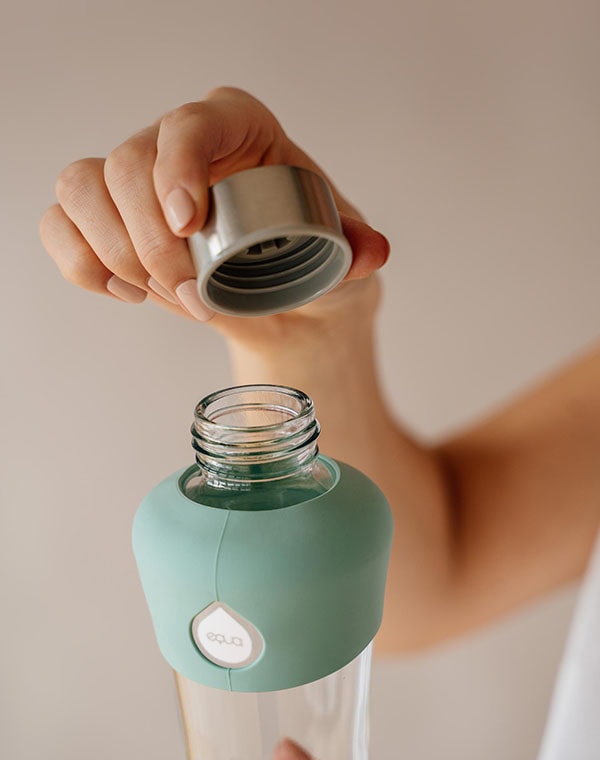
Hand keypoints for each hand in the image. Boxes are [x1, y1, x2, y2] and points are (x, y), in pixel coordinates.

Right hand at [40, 87, 388, 345]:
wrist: (284, 301)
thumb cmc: (312, 264)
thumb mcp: (343, 257)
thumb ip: (358, 250)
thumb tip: (369, 251)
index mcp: (238, 128)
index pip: (190, 123)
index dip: (177, 165)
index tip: (188, 223)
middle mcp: (179, 145)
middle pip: (127, 163)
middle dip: (151, 240)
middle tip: (193, 294)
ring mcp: (136, 182)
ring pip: (81, 187)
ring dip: (112, 250)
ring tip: (160, 295)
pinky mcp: (108, 222)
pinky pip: (61, 226)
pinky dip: (81, 263)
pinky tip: (123, 291)